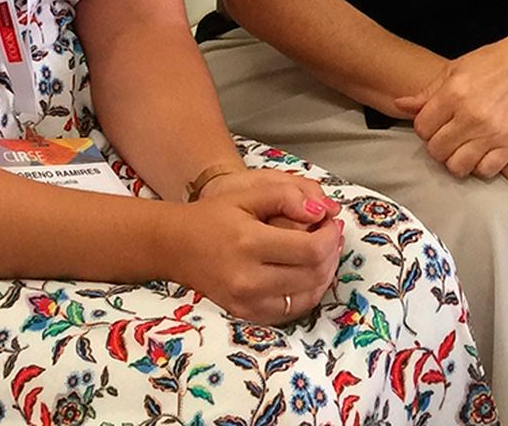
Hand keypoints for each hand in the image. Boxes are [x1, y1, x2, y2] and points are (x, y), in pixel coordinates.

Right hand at [174, 169, 342, 323]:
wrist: (175, 246)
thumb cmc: (211, 216)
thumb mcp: (246, 193)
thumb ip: (286, 196)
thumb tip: (321, 210)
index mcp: (249, 243)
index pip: (310, 250)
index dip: (330, 236)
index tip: (332, 223)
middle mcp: (249, 278)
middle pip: (313, 274)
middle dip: (331, 254)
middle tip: (331, 236)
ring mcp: (247, 301)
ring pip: (307, 296)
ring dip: (324, 275)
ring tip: (324, 254)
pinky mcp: (246, 314)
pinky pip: (290, 311)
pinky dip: (308, 294)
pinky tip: (309, 275)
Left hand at [393, 27, 507, 178]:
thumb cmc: (492, 63)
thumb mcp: (454, 70)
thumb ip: (427, 93)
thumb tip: (401, 105)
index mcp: (453, 94)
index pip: (422, 128)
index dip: (424, 129)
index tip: (432, 125)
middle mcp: (471, 116)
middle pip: (437, 150)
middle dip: (437, 145)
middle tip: (446, 137)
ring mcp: (492, 133)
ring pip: (457, 166)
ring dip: (455, 160)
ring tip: (460, 148)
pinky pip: (485, 171)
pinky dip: (479, 166)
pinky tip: (479, 153)